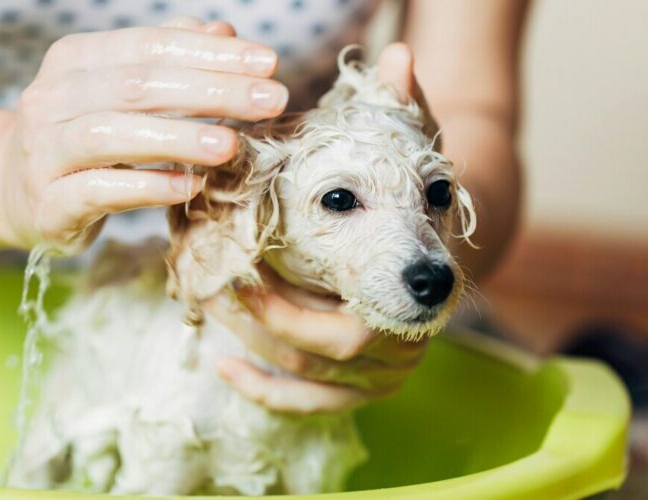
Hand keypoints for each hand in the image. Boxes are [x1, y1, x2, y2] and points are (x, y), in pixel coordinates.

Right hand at [0, 18, 287, 252]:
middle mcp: (52, 98)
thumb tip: (225, 33)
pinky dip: (145, 187)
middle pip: (136, 86)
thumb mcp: (121, 91)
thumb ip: (169, 60)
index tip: (269, 63)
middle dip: (212, 91)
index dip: (211, 53)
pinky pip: (97, 191)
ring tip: (231, 145)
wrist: (15, 190)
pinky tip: (189, 187)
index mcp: (75, 60)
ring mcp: (43, 151)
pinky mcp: (47, 203)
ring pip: (110, 135)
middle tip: (270, 101)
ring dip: (178, 138)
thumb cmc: (86, 136)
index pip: (150, 46)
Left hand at [207, 44, 432, 414]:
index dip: (284, 307)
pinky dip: (264, 389)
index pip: (345, 325)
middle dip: (256, 322)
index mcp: (416, 297)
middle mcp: (404, 346)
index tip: (236, 270)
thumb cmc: (417, 196)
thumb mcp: (414, 152)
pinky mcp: (363, 386)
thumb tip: (396, 57)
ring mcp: (385, 373)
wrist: (439, 241)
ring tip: (208, 304)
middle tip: (209, 282)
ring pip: (307, 380)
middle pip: (317, 356)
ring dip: (251, 344)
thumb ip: (406, 112)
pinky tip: (224, 364)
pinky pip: (309, 403)